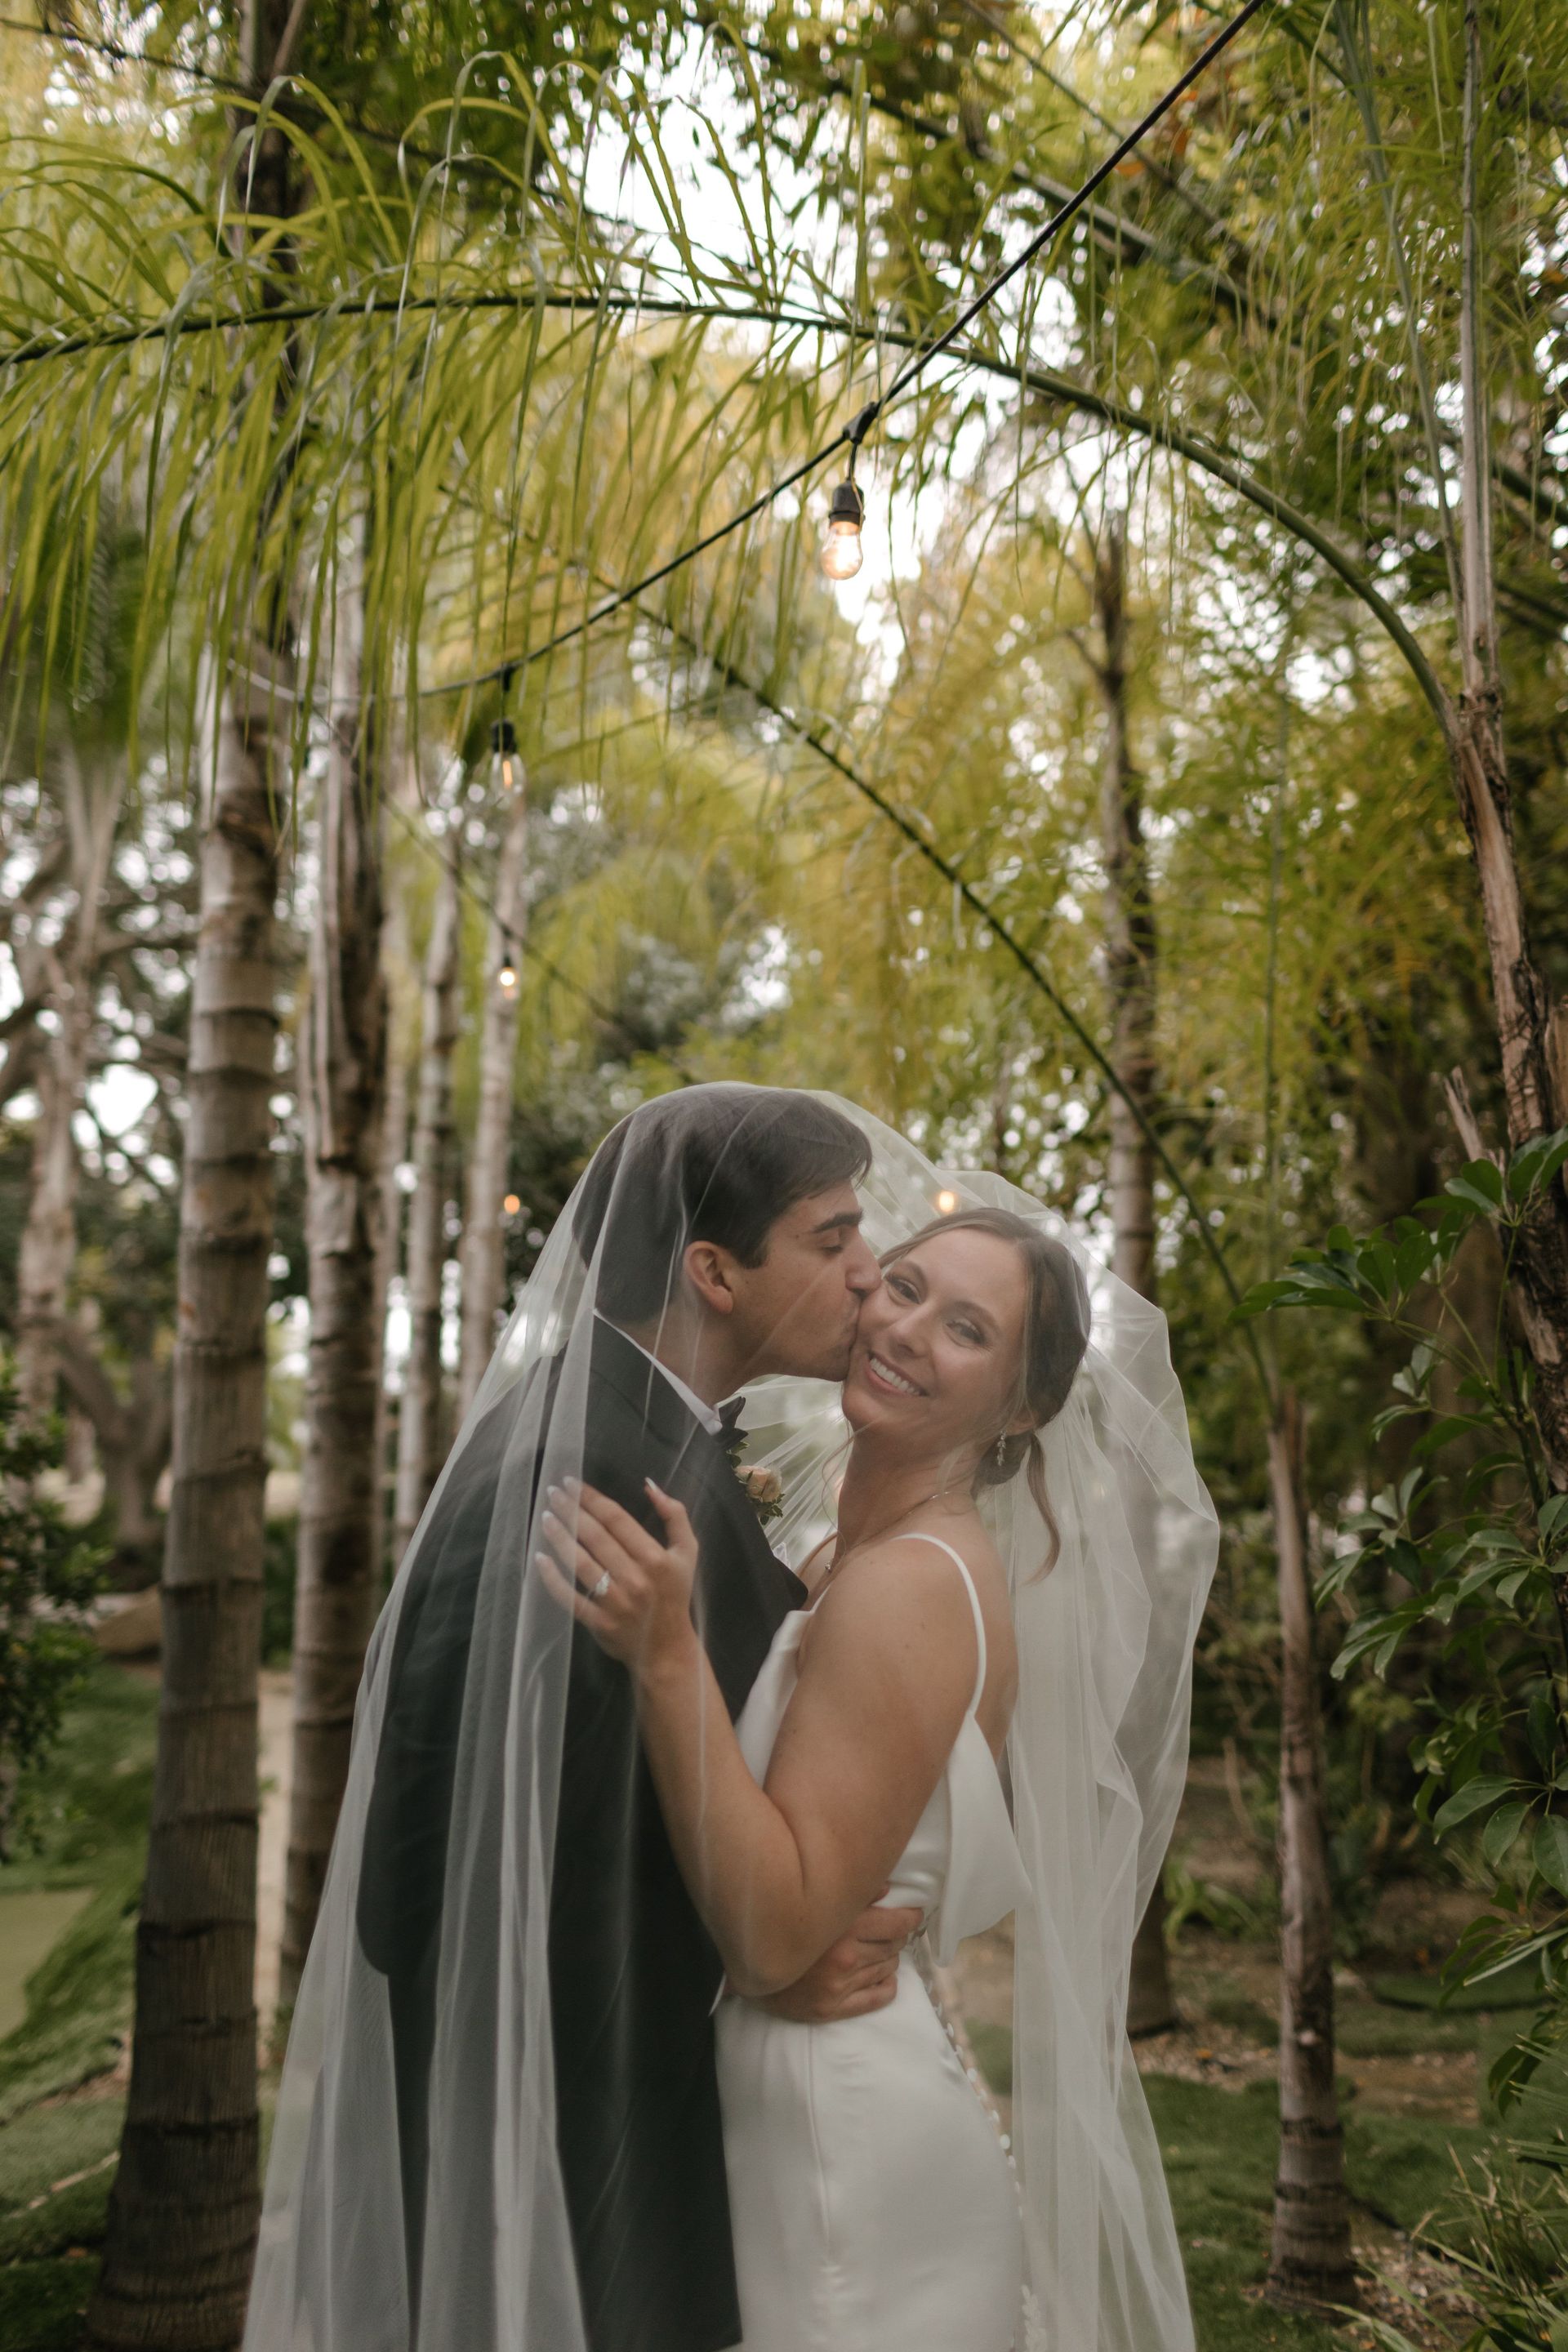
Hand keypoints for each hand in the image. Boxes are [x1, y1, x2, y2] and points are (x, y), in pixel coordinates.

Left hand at [537, 1478, 698, 1677]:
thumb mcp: (687, 1552)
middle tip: (553, 1493)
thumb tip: (649, 1485)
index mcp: (655, 1558)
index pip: (617, 1520)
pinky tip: (540, 1558)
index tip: (573, 1483)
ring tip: (545, 1518)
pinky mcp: (598, 1622)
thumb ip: (675, 1515)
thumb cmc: (674, 1594)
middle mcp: (635, 1578)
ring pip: (580, 1563)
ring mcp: (615, 1601)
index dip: (592, 1499)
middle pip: (596, 1537)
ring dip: (560, 1537)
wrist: (667, 1649)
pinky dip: (552, 1578)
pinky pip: (570, 1597)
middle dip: (572, 1511)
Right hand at [758, 1897, 923, 2023]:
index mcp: (843, 1927)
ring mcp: (839, 1987)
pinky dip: (886, 1985)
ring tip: (878, 1950)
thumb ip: (852, 1894)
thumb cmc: (784, 1925)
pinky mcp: (832, 2009)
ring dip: (888, 1958)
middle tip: (890, 1929)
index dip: (910, 1917)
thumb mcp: (817, 1903)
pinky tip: (882, 1976)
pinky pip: (877, 1997)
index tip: (914, 1913)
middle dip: (896, 1936)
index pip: (896, 1924)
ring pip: (887, 1968)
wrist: (749, 1963)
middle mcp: (845, 1958)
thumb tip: (887, 1887)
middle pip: (893, 1946)